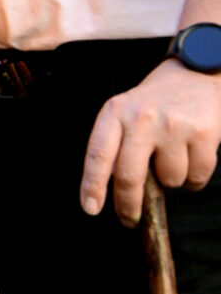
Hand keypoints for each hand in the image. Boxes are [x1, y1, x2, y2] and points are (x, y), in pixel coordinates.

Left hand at [81, 59, 220, 225]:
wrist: (195, 74)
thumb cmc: (155, 101)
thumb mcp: (125, 111)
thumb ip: (117, 143)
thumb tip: (116, 191)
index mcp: (115, 112)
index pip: (98, 154)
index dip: (92, 185)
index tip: (90, 208)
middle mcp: (141, 118)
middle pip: (128, 175)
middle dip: (128, 205)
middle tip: (129, 218)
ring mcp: (173, 126)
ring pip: (168, 181)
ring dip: (170, 182)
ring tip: (170, 159)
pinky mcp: (202, 134)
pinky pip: (196, 178)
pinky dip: (193, 180)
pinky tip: (190, 158)